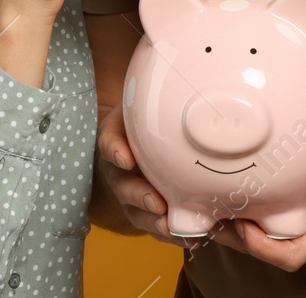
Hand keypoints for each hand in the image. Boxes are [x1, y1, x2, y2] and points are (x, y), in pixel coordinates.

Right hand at [96, 103, 214, 249]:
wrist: (144, 141)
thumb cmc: (145, 119)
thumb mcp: (141, 102)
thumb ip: (149, 95)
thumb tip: (163, 65)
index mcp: (117, 140)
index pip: (110, 143)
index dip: (116, 150)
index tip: (125, 157)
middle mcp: (122, 172)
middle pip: (124, 187)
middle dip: (139, 197)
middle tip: (155, 202)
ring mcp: (136, 196)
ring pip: (141, 214)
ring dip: (157, 223)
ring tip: (172, 227)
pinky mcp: (155, 212)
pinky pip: (163, 226)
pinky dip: (177, 235)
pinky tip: (195, 239)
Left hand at [211, 100, 305, 271]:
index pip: (291, 253)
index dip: (262, 247)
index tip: (242, 225)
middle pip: (263, 249)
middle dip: (232, 236)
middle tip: (203, 209)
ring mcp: (304, 226)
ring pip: (261, 239)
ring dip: (232, 226)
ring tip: (202, 201)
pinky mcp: (300, 218)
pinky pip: (266, 224)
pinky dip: (245, 213)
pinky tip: (226, 191)